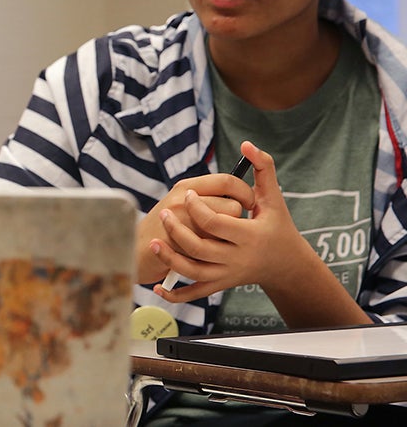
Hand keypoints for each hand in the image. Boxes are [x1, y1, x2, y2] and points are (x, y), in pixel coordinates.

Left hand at [150, 141, 316, 302]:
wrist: (285, 264)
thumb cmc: (277, 226)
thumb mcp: (273, 198)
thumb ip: (264, 168)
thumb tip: (247, 144)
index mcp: (250, 235)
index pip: (216, 222)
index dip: (198, 208)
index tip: (188, 195)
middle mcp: (238, 257)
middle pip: (199, 247)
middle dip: (177, 230)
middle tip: (164, 212)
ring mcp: (227, 274)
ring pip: (193, 271)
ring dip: (170, 259)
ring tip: (154, 242)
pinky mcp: (220, 285)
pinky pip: (195, 293)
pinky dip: (175, 294)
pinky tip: (157, 288)